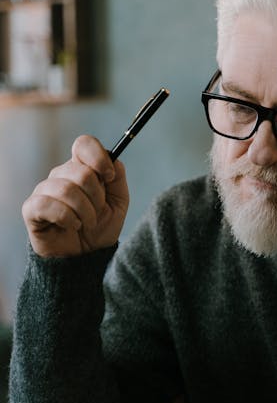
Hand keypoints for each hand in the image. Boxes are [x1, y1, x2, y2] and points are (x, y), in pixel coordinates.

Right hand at [22, 135, 129, 257]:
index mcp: (81, 169)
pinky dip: (67, 218)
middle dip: (97, 197)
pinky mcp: (32, 209)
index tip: (109, 177)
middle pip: (80, 171)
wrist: (87, 258)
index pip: (84, 144)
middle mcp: (60, 176)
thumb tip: (114, 160)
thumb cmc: (101, 228)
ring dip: (84, 212)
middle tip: (97, 212)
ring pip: (66, 189)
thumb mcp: (118, 203)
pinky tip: (72, 227)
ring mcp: (44, 191)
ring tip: (87, 224)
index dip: (98, 157)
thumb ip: (118, 179)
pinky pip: (47, 204)